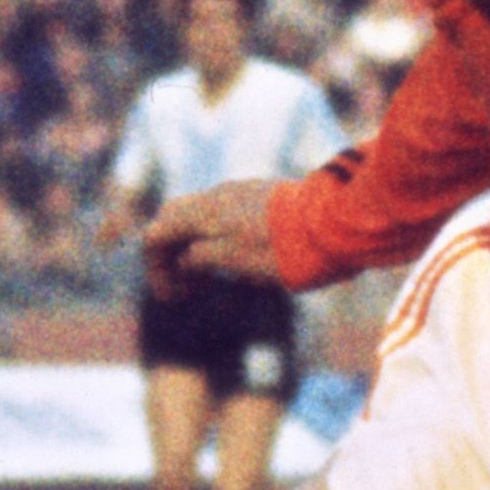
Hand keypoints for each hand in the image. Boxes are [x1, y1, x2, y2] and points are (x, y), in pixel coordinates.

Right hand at [141, 177, 283, 299]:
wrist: (332, 224)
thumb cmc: (282, 249)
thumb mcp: (233, 261)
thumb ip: (200, 258)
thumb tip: (185, 260)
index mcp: (202, 212)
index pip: (157, 234)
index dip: (156, 267)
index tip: (173, 298)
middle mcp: (216, 196)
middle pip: (174, 219)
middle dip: (171, 254)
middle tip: (185, 287)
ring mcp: (240, 192)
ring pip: (201, 216)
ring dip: (194, 246)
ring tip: (208, 278)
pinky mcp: (262, 196)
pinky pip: (225, 214)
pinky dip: (216, 237)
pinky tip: (233, 259)